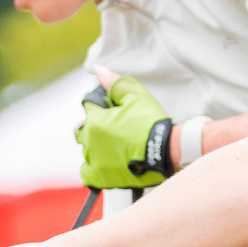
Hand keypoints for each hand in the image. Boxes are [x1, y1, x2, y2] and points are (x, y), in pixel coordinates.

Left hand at [77, 74, 175, 188]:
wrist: (166, 152)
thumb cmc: (151, 124)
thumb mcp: (135, 95)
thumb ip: (113, 82)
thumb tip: (98, 69)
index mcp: (95, 120)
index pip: (89, 106)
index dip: (102, 105)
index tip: (115, 110)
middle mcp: (90, 141)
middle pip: (81, 130)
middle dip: (93, 126)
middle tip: (114, 129)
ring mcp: (95, 160)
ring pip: (86, 151)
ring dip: (95, 147)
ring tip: (116, 147)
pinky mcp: (102, 177)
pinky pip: (87, 174)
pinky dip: (93, 170)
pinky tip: (105, 164)